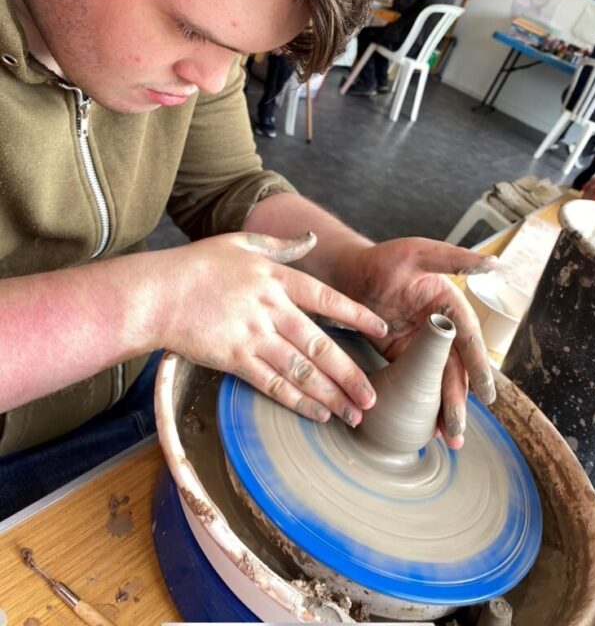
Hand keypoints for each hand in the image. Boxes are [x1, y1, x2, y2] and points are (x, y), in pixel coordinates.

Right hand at [155, 232, 387, 424]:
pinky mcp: (234, 359)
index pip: (327, 299)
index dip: (357, 316)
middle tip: (373, 397)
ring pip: (301, 370)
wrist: (157, 293)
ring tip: (353, 414)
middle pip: (320, 345)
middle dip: (350, 374)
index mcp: (276, 278)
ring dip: (330, 395)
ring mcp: (253, 335)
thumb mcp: (241, 243)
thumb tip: (311, 238)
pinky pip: (272, 384)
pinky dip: (297, 401)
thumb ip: (280, 245)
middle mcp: (271, 308)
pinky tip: (318, 413)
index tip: (381, 331)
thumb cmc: (198, 265)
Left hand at [334, 238, 496, 448]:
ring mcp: (422, 345)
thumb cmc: (384, 258)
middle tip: (458, 429)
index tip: (485, 393)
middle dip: (458, 400)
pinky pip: (416, 382)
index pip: (468, 339)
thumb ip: (453, 259)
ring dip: (445, 409)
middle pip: (455, 368)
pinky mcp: (402, 356)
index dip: (478, 366)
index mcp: (450, 305)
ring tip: (450, 439)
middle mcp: (441, 328)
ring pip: (439, 381)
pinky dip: (423, 405)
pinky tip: (427, 428)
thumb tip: (494, 264)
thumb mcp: (418, 253)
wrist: (348, 272)